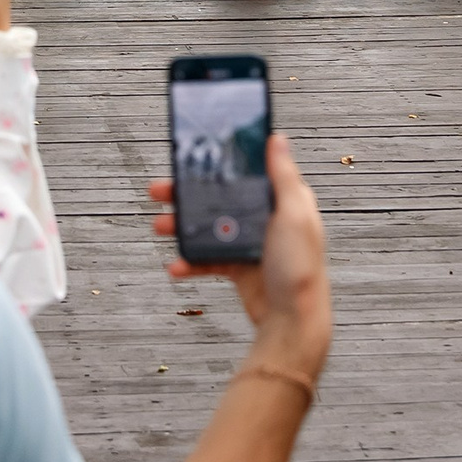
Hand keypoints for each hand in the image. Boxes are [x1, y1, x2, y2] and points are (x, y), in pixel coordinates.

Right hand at [148, 134, 331, 378]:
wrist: (292, 322)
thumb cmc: (302, 269)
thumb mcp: (294, 215)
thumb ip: (283, 176)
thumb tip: (277, 139)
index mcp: (282, 200)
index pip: (248, 172)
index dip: (222, 162)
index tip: (195, 155)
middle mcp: (266, 219)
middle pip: (220, 197)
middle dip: (188, 194)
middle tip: (161, 190)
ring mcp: (250, 244)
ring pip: (208, 227)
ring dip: (182, 226)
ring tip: (160, 226)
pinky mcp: (238, 268)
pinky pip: (207, 259)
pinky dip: (190, 261)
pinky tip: (176, 264)